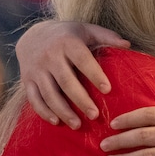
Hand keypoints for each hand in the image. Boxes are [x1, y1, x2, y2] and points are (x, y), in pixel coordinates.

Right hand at [15, 20, 129, 128]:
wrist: (32, 36)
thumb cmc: (66, 35)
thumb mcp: (85, 30)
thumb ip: (106, 36)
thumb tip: (128, 45)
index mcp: (67, 42)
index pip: (83, 60)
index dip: (95, 75)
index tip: (108, 90)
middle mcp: (50, 56)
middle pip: (66, 81)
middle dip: (80, 100)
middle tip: (95, 115)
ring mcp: (36, 69)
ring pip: (49, 94)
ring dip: (63, 111)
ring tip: (77, 125)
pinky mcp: (26, 80)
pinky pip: (34, 99)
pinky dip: (44, 112)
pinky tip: (56, 122)